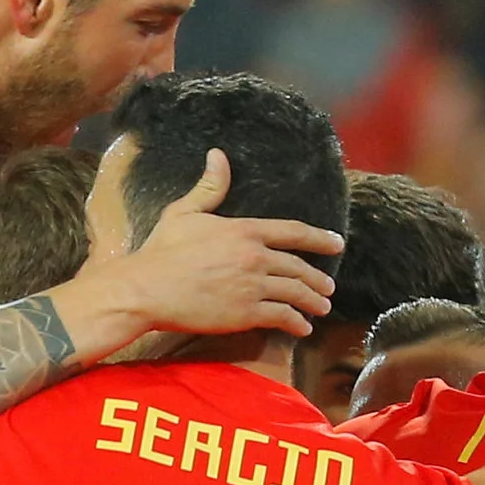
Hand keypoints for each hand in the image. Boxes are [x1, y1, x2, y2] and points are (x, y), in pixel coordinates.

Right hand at [66, 150, 341, 344]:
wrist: (147, 289)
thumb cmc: (161, 250)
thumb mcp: (185, 212)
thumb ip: (210, 187)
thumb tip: (219, 155)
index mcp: (244, 230)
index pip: (293, 231)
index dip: (319, 237)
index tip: (337, 243)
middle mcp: (255, 257)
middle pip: (299, 267)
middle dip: (318, 278)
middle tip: (328, 287)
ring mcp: (252, 286)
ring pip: (295, 293)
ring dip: (313, 302)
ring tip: (321, 308)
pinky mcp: (245, 313)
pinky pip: (282, 317)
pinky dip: (296, 323)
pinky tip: (302, 328)